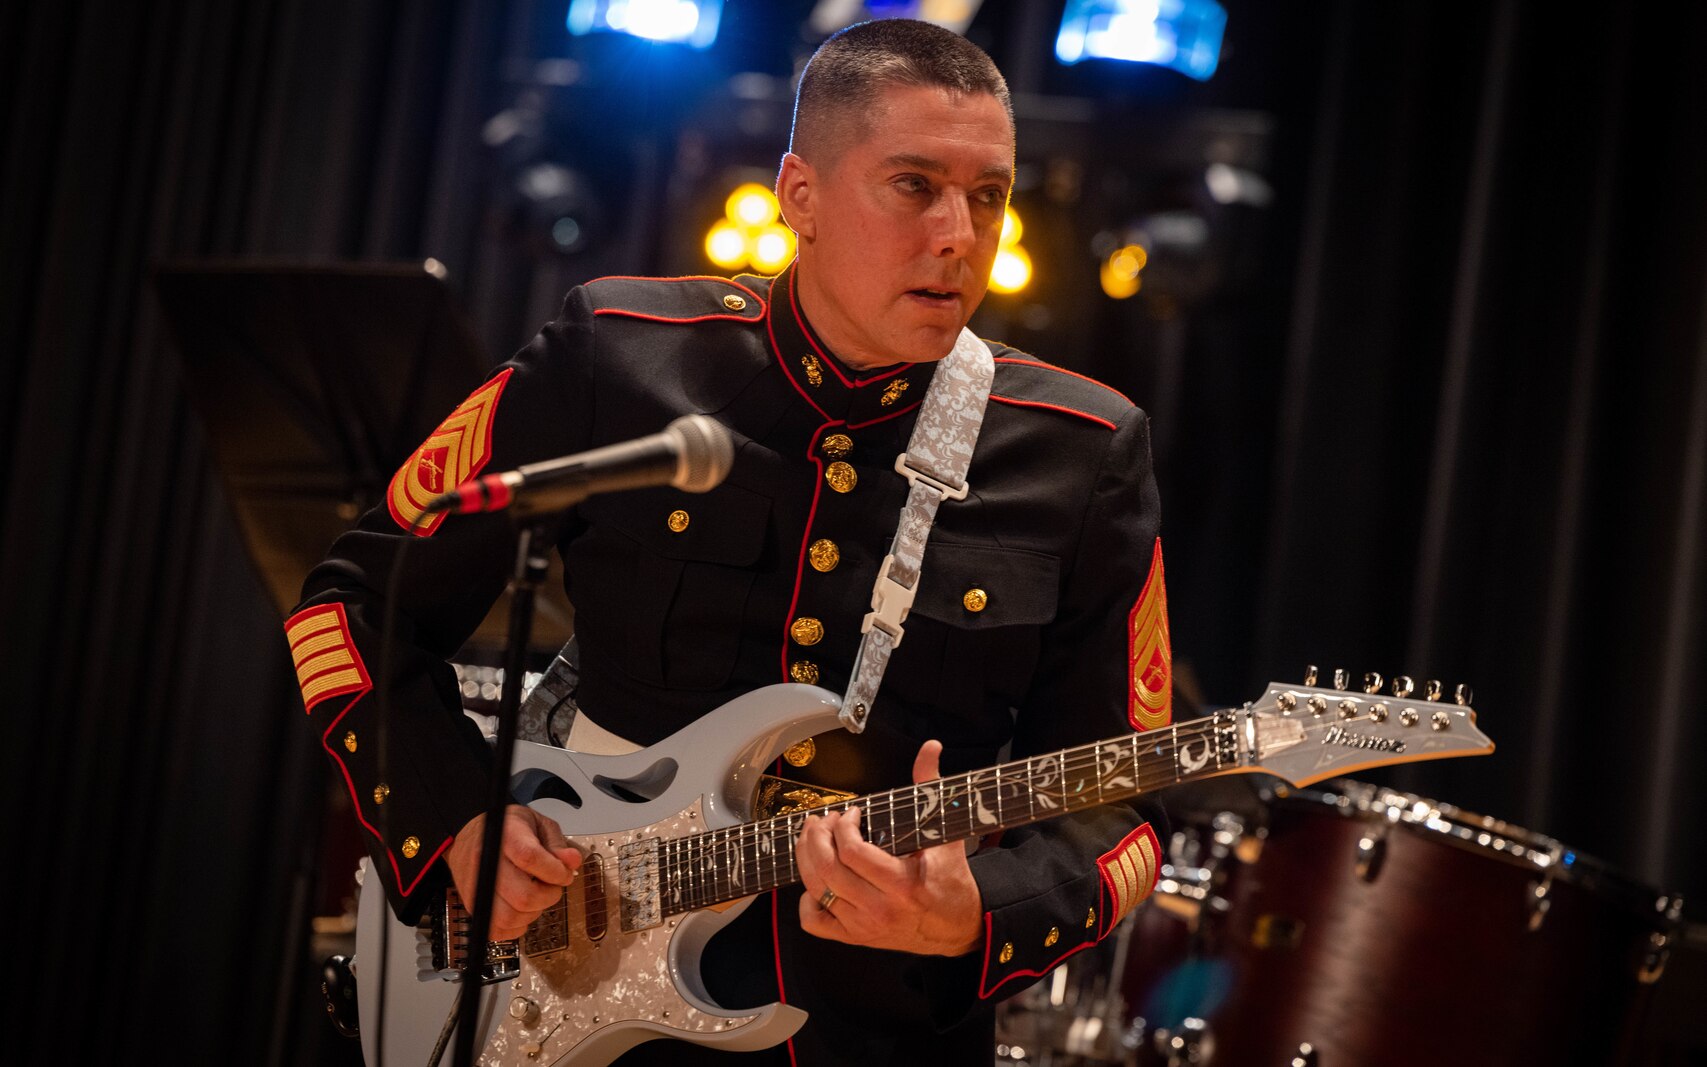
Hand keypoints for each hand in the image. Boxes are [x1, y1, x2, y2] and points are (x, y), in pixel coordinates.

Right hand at [445, 804, 581, 940]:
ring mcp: (476, 887)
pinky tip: (521, 907)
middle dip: (549, 895)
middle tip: (552, 885)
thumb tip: (572, 862)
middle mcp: (486, 862)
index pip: (529, 858)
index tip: (564, 873)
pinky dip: (516, 924)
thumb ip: (557, 844)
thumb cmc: (508, 829)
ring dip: (533, 912)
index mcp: (504, 836)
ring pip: (511, 917)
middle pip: (523, 895)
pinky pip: (498, 930)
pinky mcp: (472, 905)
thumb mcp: (539, 825)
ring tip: (536, 894)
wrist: (474, 832)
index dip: (554, 870)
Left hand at [795, 739, 983, 955]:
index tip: (851, 814)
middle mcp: (880, 908)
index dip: (843, 826)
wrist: (959, 926)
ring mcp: (864, 926)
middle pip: (827, 869)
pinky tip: (817, 883)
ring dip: (807, 858)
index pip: (853, 851)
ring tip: (814, 839)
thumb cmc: (950, 879)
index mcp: (903, 883)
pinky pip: (815, 923)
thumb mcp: (945, 832)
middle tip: (822, 821)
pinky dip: (807, 901)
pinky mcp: (856, 937)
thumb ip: (931, 787)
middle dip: (816, 836)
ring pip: (816, 890)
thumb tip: (930, 749)